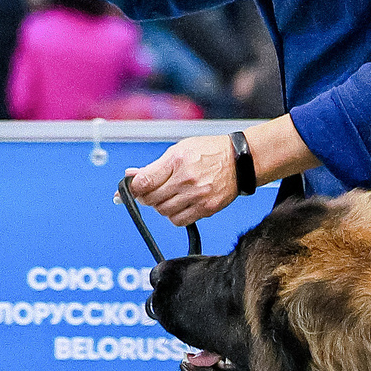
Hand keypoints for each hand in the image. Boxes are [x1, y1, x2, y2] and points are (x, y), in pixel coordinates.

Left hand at [125, 135, 241, 223]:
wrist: (239, 161)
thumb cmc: (209, 152)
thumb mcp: (179, 150)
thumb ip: (155, 166)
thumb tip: (131, 175)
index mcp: (177, 161)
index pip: (144, 182)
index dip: (134, 188)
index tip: (134, 188)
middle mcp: (187, 179)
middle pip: (152, 199)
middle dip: (146, 197)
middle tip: (151, 192)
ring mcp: (197, 195)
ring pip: (164, 212)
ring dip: (161, 207)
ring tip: (169, 197)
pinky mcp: (206, 208)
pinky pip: (180, 221)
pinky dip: (175, 216)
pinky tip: (180, 205)